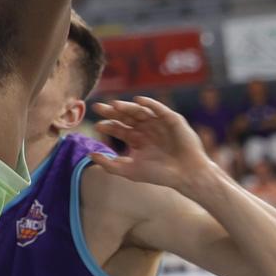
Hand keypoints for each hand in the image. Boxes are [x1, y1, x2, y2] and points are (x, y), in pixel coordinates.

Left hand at [91, 97, 212, 192]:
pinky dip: (149, 103)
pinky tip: (138, 100)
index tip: (97, 126)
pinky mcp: (172, 120)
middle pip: (126, 116)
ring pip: (140, 111)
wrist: (186, 175)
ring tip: (115, 105)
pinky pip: (159, 108)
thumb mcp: (130, 170)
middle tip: (98, 107)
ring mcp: (159, 123)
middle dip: (112, 111)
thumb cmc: (159, 174)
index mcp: (137, 139)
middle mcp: (146, 129)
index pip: (118, 128)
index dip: (108, 126)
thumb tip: (89, 156)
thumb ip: (110, 164)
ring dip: (128, 106)